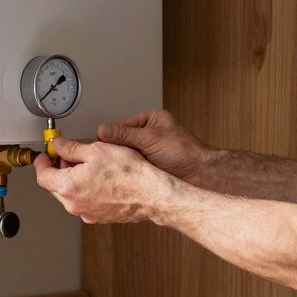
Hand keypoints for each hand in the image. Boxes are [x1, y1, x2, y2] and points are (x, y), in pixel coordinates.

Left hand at [33, 137, 178, 224]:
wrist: (152, 194)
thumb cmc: (129, 174)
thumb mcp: (97, 150)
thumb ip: (72, 148)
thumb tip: (59, 145)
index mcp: (68, 186)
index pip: (43, 175)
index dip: (43, 162)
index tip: (46, 154)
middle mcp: (74, 204)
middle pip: (55, 185)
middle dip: (59, 169)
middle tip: (70, 155)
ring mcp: (86, 213)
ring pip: (70, 193)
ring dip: (73, 179)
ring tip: (90, 164)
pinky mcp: (98, 217)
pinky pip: (84, 201)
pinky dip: (86, 189)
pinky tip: (100, 178)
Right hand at [96, 109, 213, 183]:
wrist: (200, 176)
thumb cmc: (185, 152)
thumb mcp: (151, 138)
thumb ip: (125, 134)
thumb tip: (103, 130)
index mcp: (150, 120)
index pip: (120, 126)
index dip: (108, 136)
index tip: (97, 144)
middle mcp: (148, 134)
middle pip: (120, 141)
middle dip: (113, 150)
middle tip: (102, 157)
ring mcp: (148, 151)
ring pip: (124, 155)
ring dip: (118, 162)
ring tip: (112, 166)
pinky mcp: (148, 167)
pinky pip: (130, 167)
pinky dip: (124, 171)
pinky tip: (120, 174)